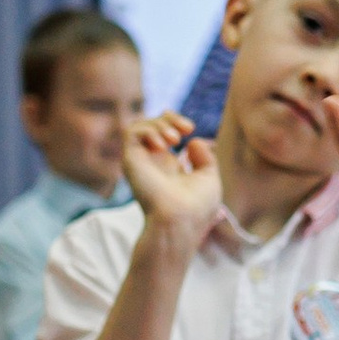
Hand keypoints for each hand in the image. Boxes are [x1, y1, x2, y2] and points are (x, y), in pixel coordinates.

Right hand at [123, 112, 225, 257]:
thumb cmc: (197, 207)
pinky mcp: (130, 160)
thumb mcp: (208, 178)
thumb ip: (204, 158)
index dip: (174, 122)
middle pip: (150, 125)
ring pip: (138, 126)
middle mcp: (151, 163)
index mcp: (168, 167)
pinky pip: (131, 132)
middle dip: (168, 118)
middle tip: (185, 128)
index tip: (190, 128)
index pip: (162, 133)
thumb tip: (193, 141)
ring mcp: (140, 161)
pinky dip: (149, 130)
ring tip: (175, 139)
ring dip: (159, 124)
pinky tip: (163, 144)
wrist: (180, 220)